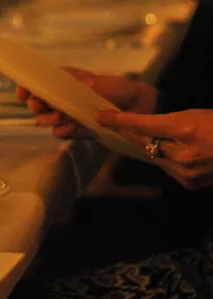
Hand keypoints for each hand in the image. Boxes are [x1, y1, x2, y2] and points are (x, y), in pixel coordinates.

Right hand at [16, 67, 156, 138]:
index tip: (22, 92)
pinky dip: (63, 131)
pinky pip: (61, 133)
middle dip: (36, 105)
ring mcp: (68, 116)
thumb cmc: (121, 89)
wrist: (140, 108)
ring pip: (46, 120)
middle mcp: (62, 99)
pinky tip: (68, 128)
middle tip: (40, 107)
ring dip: (48, 119)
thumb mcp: (105, 82)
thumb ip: (86, 86)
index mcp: (65, 82)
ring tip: (57, 118)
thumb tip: (70, 89)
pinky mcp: (76, 131)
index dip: (27, 87)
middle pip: (37, 104)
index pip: (39, 83)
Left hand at [97, 109, 212, 189]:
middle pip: (144, 144)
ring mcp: (185, 172)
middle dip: (133, 135)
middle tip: (120, 126)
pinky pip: (168, 169)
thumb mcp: (197, 115)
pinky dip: (166, 159)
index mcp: (184, 130)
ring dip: (151, 148)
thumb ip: (169, 123)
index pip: (142, 125)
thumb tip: (146, 128)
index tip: (100, 117)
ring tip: (158, 139)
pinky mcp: (189, 184)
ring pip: (154, 158)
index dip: (119, 121)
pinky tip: (174, 152)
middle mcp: (181, 153)